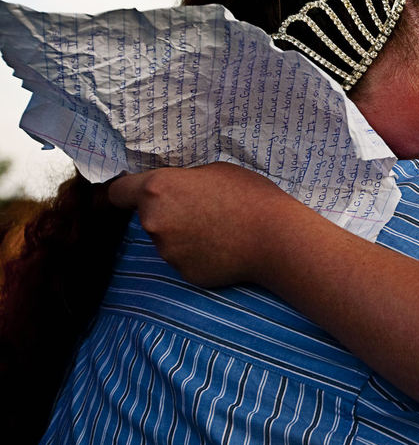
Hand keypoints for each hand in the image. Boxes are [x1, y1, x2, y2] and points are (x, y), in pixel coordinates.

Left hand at [108, 163, 287, 287]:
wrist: (276, 238)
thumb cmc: (250, 195)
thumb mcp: (214, 171)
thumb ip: (184, 181)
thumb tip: (175, 192)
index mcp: (157, 189)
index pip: (117, 193)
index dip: (127, 192)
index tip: (136, 195)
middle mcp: (153, 222)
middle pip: (147, 217)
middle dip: (167, 213)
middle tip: (201, 210)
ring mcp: (167, 251)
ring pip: (167, 240)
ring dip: (183, 236)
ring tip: (218, 230)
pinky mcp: (183, 273)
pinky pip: (184, 260)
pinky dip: (198, 255)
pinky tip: (222, 248)